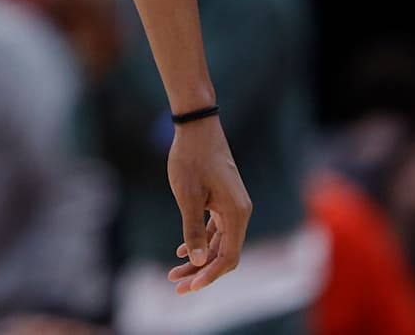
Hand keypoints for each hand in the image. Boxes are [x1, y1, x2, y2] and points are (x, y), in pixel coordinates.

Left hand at [167, 116, 251, 292]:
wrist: (196, 127)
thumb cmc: (190, 159)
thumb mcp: (188, 196)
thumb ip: (194, 230)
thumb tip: (199, 262)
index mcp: (237, 214)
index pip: (229, 257)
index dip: (210, 275)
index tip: (189, 286)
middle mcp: (240, 213)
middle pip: (224, 254)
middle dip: (202, 272)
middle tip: (177, 286)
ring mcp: (233, 207)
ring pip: (219, 242)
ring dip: (199, 259)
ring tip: (174, 273)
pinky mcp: (223, 200)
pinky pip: (216, 229)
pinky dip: (201, 241)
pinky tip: (182, 251)